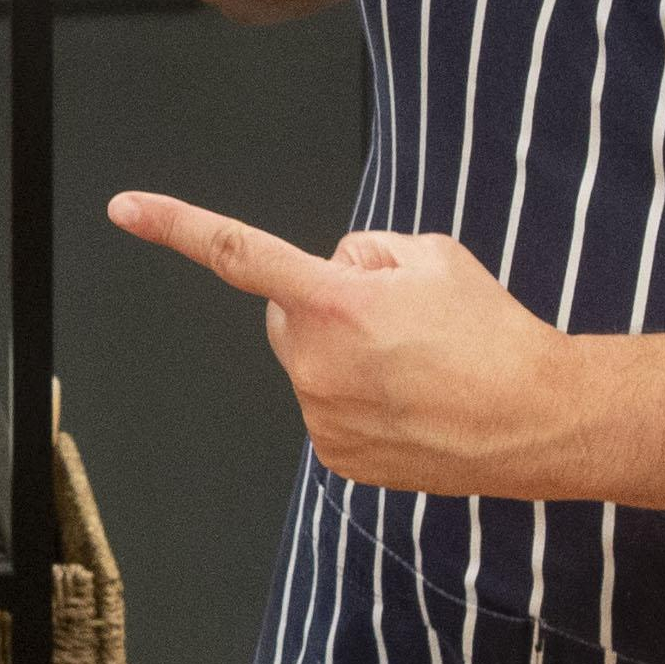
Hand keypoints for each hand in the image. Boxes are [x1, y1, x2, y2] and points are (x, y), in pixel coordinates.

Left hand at [111, 190, 576, 499]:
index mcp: (333, 301)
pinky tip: (411, 403)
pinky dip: (359, 400)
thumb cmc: (493, 334)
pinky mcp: (337, 456)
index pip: (237, 251)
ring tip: (416, 366)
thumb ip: (365, 251)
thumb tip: (337, 271)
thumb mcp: (432, 254)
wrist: (539, 418)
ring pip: (310, 363)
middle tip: (395, 321)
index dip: (175, 224)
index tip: (125, 208)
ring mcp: (322, 416)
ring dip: (346, 355)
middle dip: (323, 305)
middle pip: (286, 311)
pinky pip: (329, 407)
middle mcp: (314, 363)